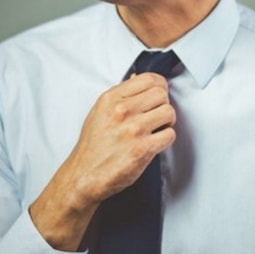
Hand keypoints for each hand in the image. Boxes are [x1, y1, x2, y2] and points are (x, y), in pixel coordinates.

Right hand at [29, 73, 175, 249]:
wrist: (84, 175)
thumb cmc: (92, 146)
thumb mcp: (99, 112)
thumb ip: (120, 95)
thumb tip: (136, 79)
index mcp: (111, 99)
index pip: (148, 79)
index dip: (159, 86)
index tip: (159, 94)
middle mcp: (122, 111)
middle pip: (162, 94)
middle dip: (163, 104)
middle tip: (157, 115)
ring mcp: (133, 130)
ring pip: (169, 113)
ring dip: (167, 122)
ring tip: (156, 129)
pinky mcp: (142, 149)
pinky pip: (169, 135)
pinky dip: (166, 139)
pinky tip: (155, 143)